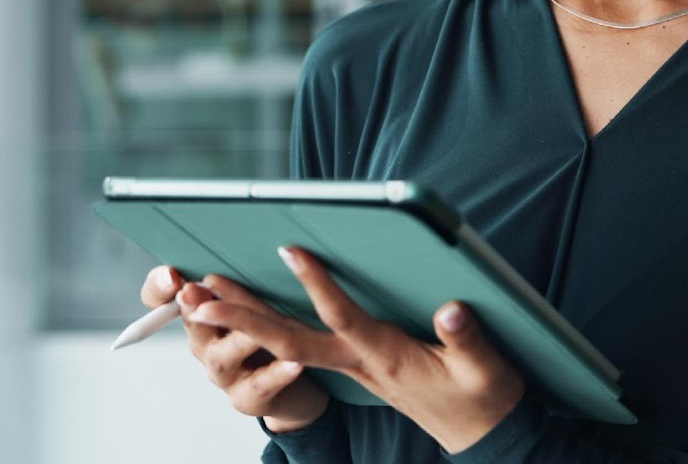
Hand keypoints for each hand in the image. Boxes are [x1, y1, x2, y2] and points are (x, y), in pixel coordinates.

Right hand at [140, 265, 330, 431]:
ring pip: (222, 357)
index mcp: (199, 314)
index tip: (170, 274)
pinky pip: (260, 385)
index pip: (160, 300)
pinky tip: (294, 362)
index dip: (158, 288)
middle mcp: (204, 344)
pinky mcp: (247, 397)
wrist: (290, 383)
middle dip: (194, 307)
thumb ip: (236, 282)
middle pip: (191, 325)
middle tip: (195, 291)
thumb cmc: (266, 334)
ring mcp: (224, 373)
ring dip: (236, 340)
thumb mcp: (250, 301)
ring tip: (251, 330)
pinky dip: (277, 374)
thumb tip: (236, 245)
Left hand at [184, 247, 525, 453]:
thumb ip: (467, 342)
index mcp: (385, 358)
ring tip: (204, 295)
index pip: (342, 318)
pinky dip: (264, 327)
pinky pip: (296, 345)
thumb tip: (452, 310)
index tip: (289, 251)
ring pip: (285, 342)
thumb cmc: (482, 400)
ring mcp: (350, 366)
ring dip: (243, 319)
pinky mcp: (351, 364)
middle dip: (243, 318)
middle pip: (289, 339)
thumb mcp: (486, 372)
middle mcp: (356, 363)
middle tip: (201, 298)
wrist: (480, 436)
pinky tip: (243, 311)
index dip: (317, 285)